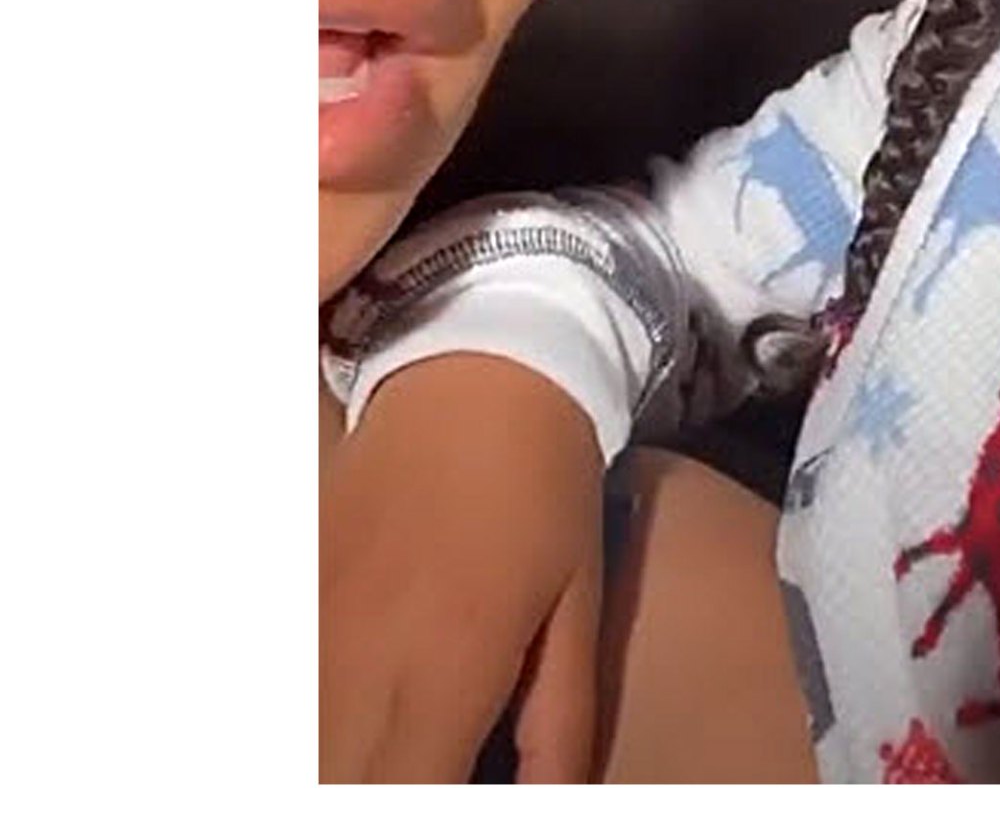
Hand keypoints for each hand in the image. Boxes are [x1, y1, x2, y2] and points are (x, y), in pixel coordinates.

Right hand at [319, 353, 604, 781]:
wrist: (479, 365)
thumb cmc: (546, 487)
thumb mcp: (576, 605)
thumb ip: (558, 725)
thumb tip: (552, 802)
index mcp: (444, 671)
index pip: (404, 806)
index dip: (424, 815)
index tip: (456, 789)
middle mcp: (359, 662)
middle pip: (337, 789)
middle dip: (377, 791)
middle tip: (428, 763)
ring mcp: (310, 627)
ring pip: (299, 748)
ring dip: (342, 760)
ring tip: (392, 739)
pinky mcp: (288, 592)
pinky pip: (284, 691)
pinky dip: (312, 716)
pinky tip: (350, 709)